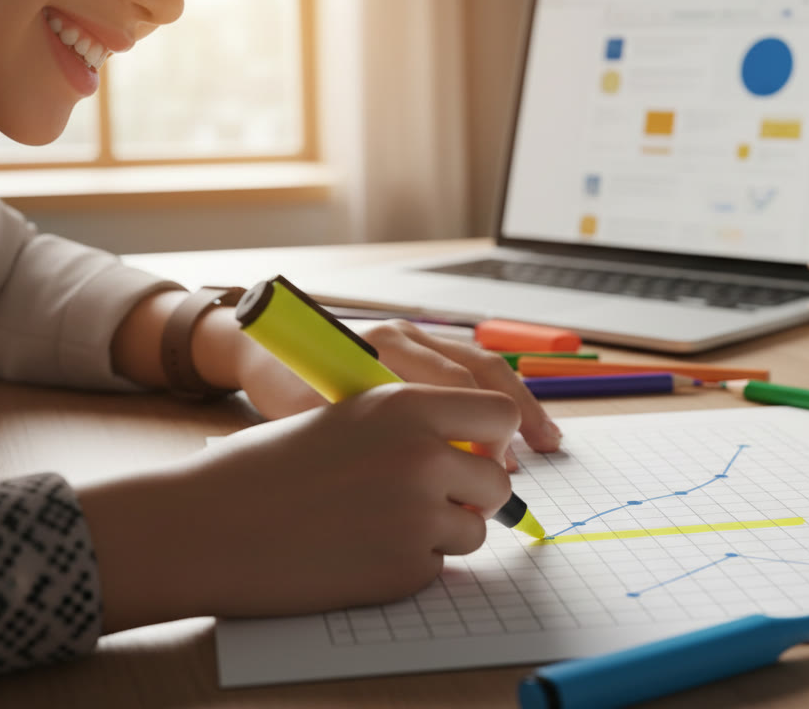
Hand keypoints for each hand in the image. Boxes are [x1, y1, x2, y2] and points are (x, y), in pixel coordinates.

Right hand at [79, 383, 520, 631]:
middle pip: (497, 481)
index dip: (494, 438)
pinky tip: (358, 553)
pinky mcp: (403, 570)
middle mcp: (422, 456)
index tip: (476, 452)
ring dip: (443, 533)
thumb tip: (473, 448)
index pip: (499, 412)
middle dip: (472, 495)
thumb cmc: (266, 466)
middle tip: (431, 500)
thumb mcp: (345, 414)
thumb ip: (412, 425)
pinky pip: (437, 568)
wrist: (206, 525)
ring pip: (475, 532)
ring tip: (380, 525)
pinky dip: (409, 566)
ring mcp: (416, 517)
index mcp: (406, 404)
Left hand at [231, 318, 562, 467]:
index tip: (489, 473)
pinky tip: (520, 428)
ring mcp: (418, 336)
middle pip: (480, 372)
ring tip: (546, 442)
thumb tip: (414, 474)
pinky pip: (474, 369)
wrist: (262, 350)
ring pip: (485, 367)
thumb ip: (355, 434)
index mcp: (381, 347)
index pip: (450, 387)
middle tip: (527, 465)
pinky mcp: (423, 345)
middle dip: (512, 419)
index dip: (478, 434)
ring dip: (519, 406)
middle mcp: (407, 335)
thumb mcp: (308, 415)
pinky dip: (502, 398)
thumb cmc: (283, 389)